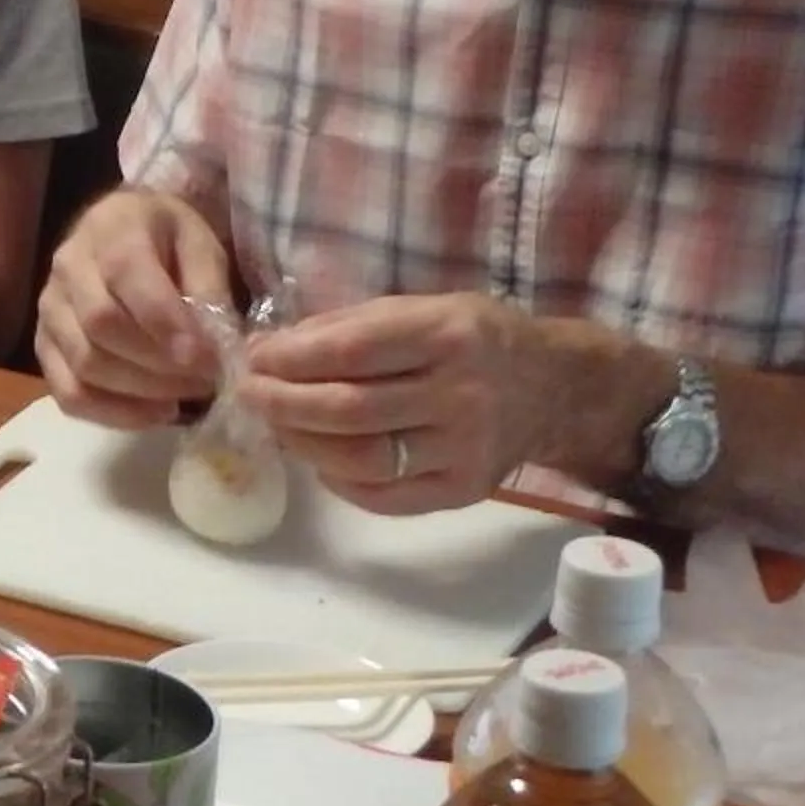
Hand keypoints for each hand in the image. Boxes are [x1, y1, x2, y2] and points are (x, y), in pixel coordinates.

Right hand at [32, 190, 233, 427]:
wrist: (124, 231)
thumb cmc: (170, 240)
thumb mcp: (202, 246)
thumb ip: (209, 290)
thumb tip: (213, 347)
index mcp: (111, 228)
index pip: (127, 276)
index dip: (166, 324)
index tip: (207, 360)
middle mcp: (68, 266)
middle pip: (101, 327)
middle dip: (158, 365)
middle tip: (206, 380)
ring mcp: (49, 309)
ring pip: (83, 364)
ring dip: (140, 393)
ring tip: (184, 397)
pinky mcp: (44, 345)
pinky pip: (67, 392)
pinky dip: (111, 414)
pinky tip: (154, 413)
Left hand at [238, 292, 552, 512]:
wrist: (554, 389)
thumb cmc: (473, 339)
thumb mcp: (422, 308)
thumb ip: (348, 327)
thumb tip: (269, 351)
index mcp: (447, 334)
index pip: (352, 351)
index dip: (292, 360)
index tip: (254, 360)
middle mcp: (460, 393)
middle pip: (350, 411)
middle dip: (284, 405)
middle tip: (250, 396)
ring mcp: (464, 449)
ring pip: (362, 460)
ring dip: (304, 445)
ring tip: (278, 428)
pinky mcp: (463, 490)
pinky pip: (384, 497)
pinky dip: (340, 481)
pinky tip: (321, 460)